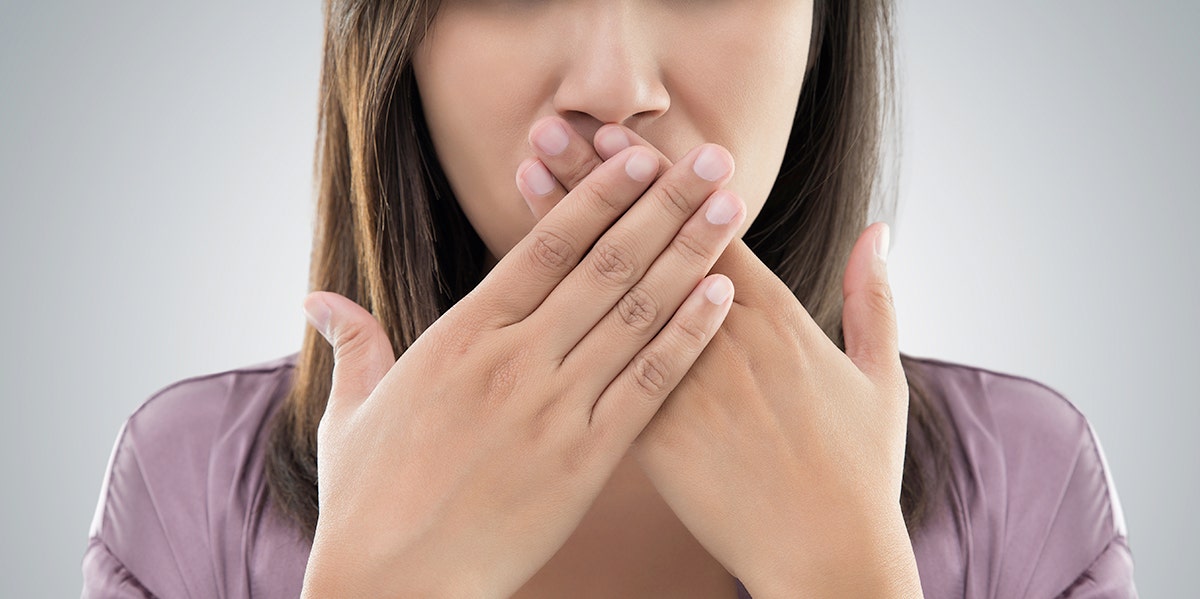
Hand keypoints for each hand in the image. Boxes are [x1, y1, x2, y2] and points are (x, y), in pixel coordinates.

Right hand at [297, 131, 747, 596]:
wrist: (395, 585)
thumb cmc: (369, 501)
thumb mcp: (351, 412)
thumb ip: (353, 343)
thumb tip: (316, 299)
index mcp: (461, 335)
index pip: (544, 245)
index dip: (598, 194)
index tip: (637, 156)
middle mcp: (513, 359)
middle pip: (605, 264)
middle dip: (663, 205)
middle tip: (711, 159)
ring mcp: (553, 408)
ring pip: (635, 314)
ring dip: (690, 256)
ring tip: (730, 210)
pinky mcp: (584, 461)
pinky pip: (647, 386)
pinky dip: (688, 338)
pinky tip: (723, 300)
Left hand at [518, 118, 923, 597]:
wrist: (827, 557)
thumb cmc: (856, 473)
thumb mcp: (882, 377)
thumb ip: (875, 299)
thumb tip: (880, 231)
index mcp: (778, 320)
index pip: (707, 226)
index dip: (658, 175)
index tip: (616, 134)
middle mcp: (724, 340)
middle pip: (647, 244)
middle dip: (597, 183)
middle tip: (550, 132)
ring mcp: (684, 384)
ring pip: (613, 293)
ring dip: (566, 234)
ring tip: (527, 183)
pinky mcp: (654, 434)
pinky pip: (599, 366)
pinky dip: (562, 321)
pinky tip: (524, 289)